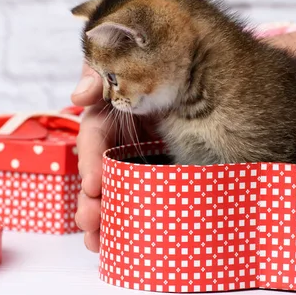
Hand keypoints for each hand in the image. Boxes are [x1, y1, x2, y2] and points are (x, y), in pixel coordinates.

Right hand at [70, 62, 157, 251]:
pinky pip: (144, 192)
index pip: (97, 132)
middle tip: (90, 221)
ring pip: (119, 184)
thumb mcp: (136, 56)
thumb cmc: (174, 53)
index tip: (94, 184)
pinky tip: (116, 239)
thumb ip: (105, 71)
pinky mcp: (162, 166)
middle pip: (102, 166)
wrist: (215, 66)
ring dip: (104, 213)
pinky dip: (129, 215)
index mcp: (118, 103)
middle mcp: (128, 129)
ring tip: (97, 241)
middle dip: (91, 196)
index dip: (91, 157)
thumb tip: (80, 97)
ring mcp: (145, 149)